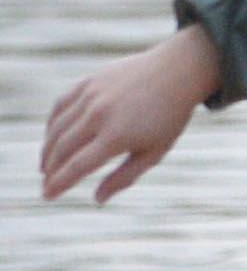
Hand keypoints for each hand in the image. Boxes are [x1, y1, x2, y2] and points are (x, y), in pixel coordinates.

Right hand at [40, 25, 222, 204]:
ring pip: (56, 128)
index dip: (59, 183)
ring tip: (46, 165)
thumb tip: (97, 199)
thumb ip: (125, 176)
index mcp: (117, 136)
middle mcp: (98, 115)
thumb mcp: (155, 151)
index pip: (77, 166)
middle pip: (62, 149)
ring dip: (47, 149)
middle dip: (50, 170)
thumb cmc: (169, 117)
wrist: (177, 71)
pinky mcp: (88, 82)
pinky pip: (60, 106)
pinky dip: (52, 124)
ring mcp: (91, 96)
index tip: (48, 195)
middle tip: (46, 183)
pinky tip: (52, 137)